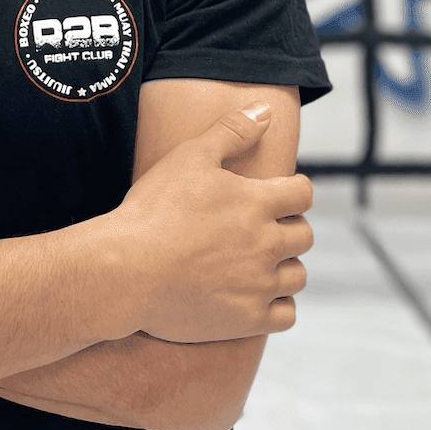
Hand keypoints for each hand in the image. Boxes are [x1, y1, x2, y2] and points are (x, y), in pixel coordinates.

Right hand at [109, 103, 312, 344]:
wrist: (126, 270)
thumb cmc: (154, 209)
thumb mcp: (190, 156)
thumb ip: (232, 130)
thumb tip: (266, 110)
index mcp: (257, 203)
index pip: (303, 193)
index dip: (293, 190)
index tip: (278, 194)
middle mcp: (266, 244)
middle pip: (304, 235)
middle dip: (289, 227)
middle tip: (261, 227)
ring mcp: (259, 285)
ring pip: (298, 275)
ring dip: (285, 266)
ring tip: (259, 261)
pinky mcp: (248, 320)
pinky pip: (287, 315)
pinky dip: (279, 305)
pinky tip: (258, 294)